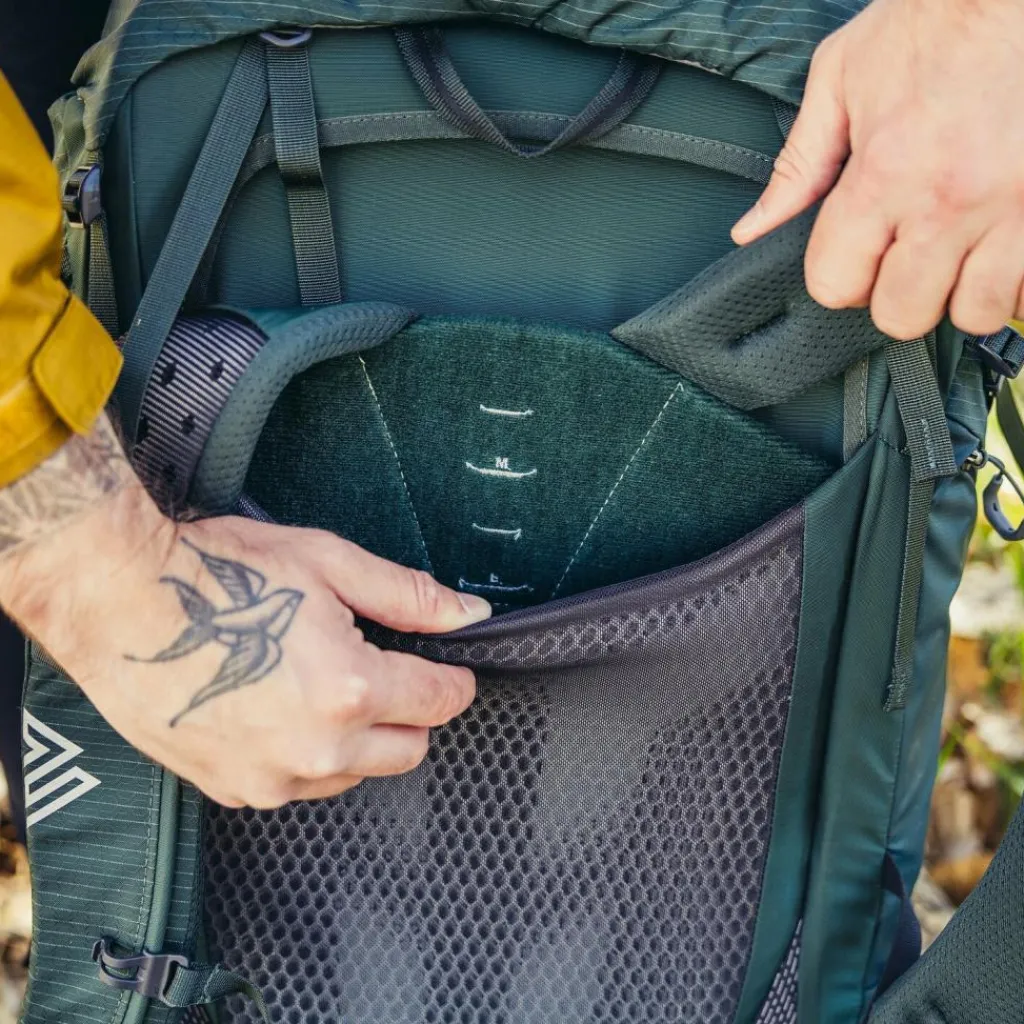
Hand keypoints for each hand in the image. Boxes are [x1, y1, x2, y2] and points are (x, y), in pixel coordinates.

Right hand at [2, 478, 489, 808]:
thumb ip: (410, 597)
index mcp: (350, 691)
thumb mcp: (330, 564)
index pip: (441, 702)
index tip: (445, 665)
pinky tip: (278, 707)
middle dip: (409, 710)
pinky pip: (301, 785)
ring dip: (358, 737)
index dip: (452, 678)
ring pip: (357, 773)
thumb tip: (470, 614)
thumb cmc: (222, 573)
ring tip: (315, 682)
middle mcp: (318, 751)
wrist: (120, 599)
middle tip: (376, 666)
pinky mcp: (235, 789)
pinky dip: (308, 755)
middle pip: (409, 749)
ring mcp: (273, 778)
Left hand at [731, 0, 1023, 339]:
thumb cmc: (935, 19)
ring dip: (961, 295)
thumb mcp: (841, 78)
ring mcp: (1012, 207)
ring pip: (977, 313)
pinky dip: (1016, 281)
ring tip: (960, 257)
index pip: (836, 284)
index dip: (839, 277)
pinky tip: (1001, 251)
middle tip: (907, 258)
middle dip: (896, 295)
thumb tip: (752, 229)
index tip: (855, 256)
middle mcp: (948, 200)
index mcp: (884, 173)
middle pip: (902, 314)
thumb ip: (798, 166)